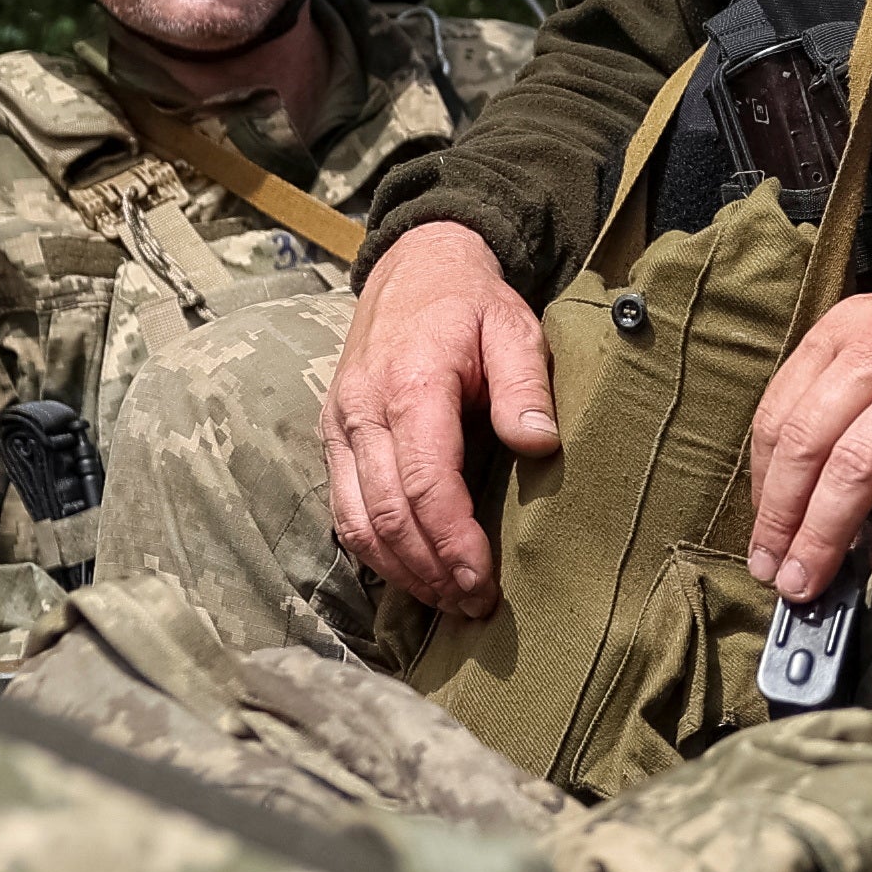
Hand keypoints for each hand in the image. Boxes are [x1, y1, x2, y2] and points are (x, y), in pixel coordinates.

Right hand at [324, 220, 548, 613]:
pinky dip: (373, 549)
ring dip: (400, 570)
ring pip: (356, 521)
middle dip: (430, 570)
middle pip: (387, 515)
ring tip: (446, 600)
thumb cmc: (470, 303)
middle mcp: (362, 412)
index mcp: (410, 385)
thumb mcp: (514, 327)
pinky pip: (342, 507)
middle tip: (473, 606)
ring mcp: (339, 426)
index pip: (425, 484)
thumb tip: (539, 444)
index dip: (452, 542)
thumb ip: (525, 387)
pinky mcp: (332, 436)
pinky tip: (411, 571)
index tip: (483, 582)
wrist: (414, 266)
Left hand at [742, 261, 871, 596]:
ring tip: (813, 580)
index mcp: (853, 327)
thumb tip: (806, 488)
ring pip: (855, 469)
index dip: (762, 486)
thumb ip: (852, 394)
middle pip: (807, 446)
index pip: (779, 414)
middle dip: (782, 522)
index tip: (763, 534)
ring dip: (825, 537)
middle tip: (775, 573)